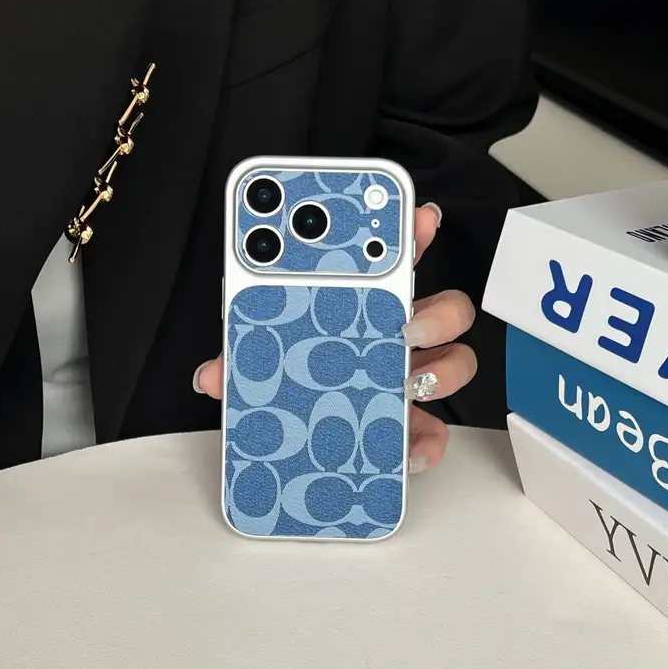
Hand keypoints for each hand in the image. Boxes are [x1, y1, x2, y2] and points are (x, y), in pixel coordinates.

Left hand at [195, 202, 475, 473]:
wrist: (306, 440)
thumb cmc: (294, 381)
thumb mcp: (264, 361)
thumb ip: (241, 359)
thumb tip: (211, 375)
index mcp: (366, 309)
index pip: (396, 263)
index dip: (413, 237)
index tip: (421, 218)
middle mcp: (396, 340)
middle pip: (445, 310)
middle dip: (439, 310)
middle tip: (409, 323)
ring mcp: (410, 381)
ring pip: (456, 363)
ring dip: (443, 369)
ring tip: (407, 382)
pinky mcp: (411, 425)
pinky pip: (437, 431)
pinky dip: (429, 443)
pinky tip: (408, 450)